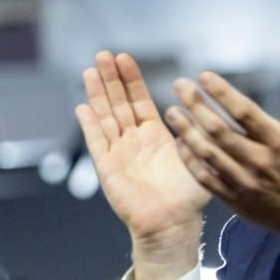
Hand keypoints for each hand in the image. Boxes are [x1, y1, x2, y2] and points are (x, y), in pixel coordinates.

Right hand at [75, 51, 210, 279]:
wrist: (172, 225)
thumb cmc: (188, 198)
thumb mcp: (197, 157)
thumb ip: (194, 133)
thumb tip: (196, 109)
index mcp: (155, 135)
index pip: (139, 100)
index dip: (131, 79)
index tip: (125, 57)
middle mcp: (133, 140)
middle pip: (118, 102)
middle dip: (111, 79)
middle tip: (103, 54)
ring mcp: (118, 152)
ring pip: (105, 116)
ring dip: (97, 94)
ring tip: (91, 70)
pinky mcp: (107, 168)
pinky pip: (96, 142)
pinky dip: (89, 125)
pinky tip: (82, 107)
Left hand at [166, 62, 279, 274]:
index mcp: (279, 141)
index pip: (245, 111)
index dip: (222, 92)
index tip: (203, 76)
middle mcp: (260, 161)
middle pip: (220, 130)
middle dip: (196, 105)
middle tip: (180, 86)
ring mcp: (244, 182)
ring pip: (208, 153)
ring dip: (187, 131)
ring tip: (173, 112)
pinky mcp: (233, 199)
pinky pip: (205, 178)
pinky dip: (190, 161)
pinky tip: (179, 143)